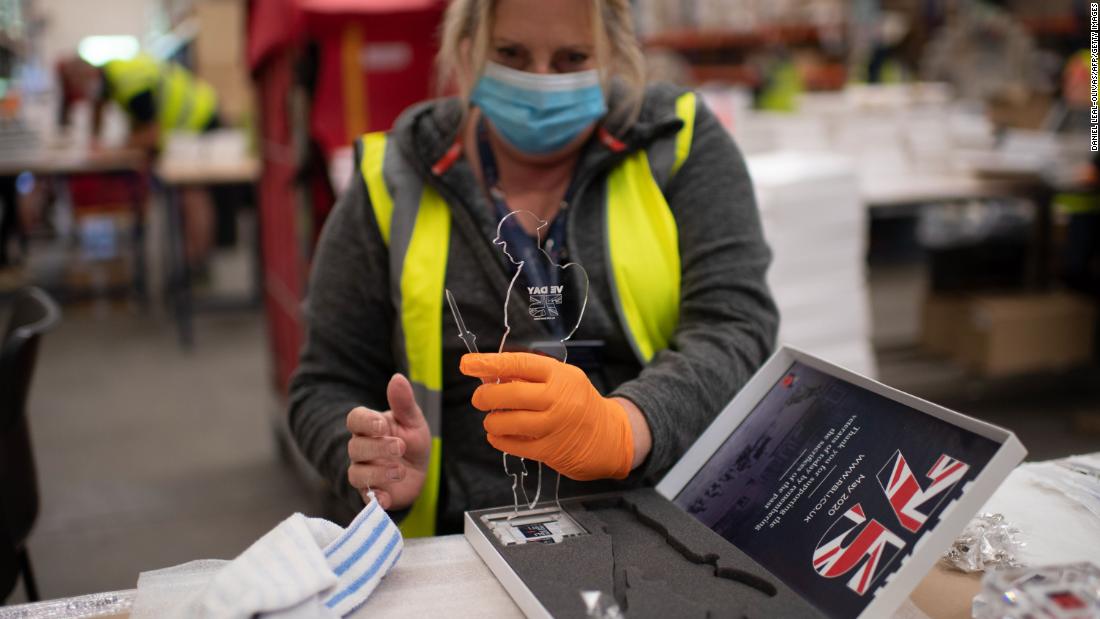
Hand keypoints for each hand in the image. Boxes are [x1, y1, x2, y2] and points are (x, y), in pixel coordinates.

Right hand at [345, 374, 430, 509]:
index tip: (382, 425)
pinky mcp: (372, 494)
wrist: (420, 472)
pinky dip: (375, 498)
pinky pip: (366, 498)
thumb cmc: (412, 441)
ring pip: (356, 473)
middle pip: (355, 447)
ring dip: (377, 472)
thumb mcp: (413, 421)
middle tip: (400, 447)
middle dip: (377, 447)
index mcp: (369, 427)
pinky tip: (387, 498)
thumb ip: (404, 402)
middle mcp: (362, 449)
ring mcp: (364, 472)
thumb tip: (397, 378)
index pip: (355, 420)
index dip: (365, 422)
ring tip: (400, 471)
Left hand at [460, 352, 636, 480]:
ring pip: (506, 421)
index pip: (518, 363)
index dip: (489, 363)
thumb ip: (529, 376)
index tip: (467, 364)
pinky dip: (498, 439)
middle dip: (485, 396)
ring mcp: (554, 426)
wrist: (610, 437)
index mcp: (560, 375)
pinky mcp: (549, 450)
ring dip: (491, 421)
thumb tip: (489, 375)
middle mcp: (558, 398)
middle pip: (509, 394)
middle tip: (479, 398)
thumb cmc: (578, 403)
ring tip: (494, 419)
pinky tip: (499, 435)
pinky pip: (512, 445)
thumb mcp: (562, 379)